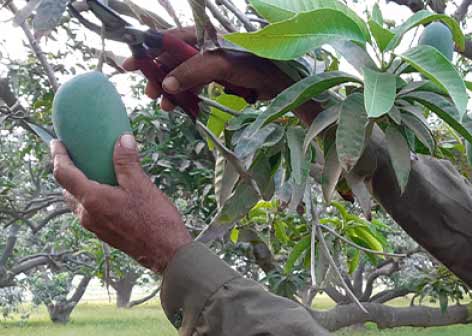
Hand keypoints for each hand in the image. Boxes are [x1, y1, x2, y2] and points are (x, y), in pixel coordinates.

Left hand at [51, 135, 192, 273]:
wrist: (167, 253)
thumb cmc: (155, 222)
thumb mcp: (142, 185)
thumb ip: (127, 161)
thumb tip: (123, 139)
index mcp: (92, 199)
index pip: (63, 174)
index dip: (58, 156)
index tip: (57, 144)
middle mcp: (88, 215)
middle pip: (67, 189)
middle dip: (69, 171)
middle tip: (78, 157)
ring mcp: (95, 226)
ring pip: (78, 202)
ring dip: (81, 187)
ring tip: (94, 174)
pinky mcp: (105, 234)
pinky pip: (90, 212)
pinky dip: (92, 199)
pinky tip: (110, 194)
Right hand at [125, 27, 292, 112]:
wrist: (284, 82)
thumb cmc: (255, 65)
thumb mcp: (221, 65)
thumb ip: (193, 72)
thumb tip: (168, 84)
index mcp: (202, 34)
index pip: (168, 40)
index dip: (149, 52)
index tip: (130, 64)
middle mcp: (204, 45)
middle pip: (172, 59)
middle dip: (159, 76)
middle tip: (150, 93)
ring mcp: (211, 62)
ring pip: (182, 73)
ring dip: (171, 89)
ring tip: (164, 105)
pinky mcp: (219, 77)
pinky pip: (195, 84)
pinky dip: (186, 95)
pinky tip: (179, 107)